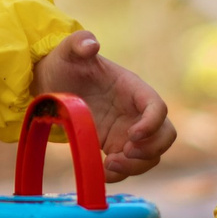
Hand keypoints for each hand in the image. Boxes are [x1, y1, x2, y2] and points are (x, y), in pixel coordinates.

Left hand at [30, 30, 176, 181]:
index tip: (132, 135)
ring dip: (137, 166)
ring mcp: (127, 130)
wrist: (51, 83)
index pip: (157, 107)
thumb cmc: (63, 64)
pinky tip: (102, 172)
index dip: (152, 123)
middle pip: (165, 134)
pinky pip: (129, 165)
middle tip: (125, 153)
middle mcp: (135, 111)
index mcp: (131, 88)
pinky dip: (121, 174)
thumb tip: (91, 43)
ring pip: (151, 155)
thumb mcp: (67, 51)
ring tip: (110, 166)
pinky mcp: (115, 145)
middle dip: (152, 148)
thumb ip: (78, 43)